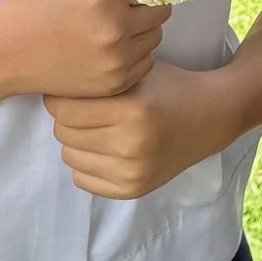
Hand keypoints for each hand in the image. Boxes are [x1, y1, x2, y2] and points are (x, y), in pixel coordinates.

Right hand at [0, 0, 169, 98]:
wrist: (7, 52)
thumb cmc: (34, 5)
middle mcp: (116, 25)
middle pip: (160, 10)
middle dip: (146, 5)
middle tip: (127, 5)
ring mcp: (118, 57)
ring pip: (155, 36)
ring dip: (143, 29)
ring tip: (117, 27)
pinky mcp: (116, 81)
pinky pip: (146, 61)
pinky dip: (136, 53)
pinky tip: (112, 47)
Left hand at [45, 60, 235, 198]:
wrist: (211, 116)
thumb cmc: (169, 86)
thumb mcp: (136, 70)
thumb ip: (99, 78)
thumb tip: (50, 86)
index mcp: (132, 109)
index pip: (65, 109)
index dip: (61, 97)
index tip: (69, 91)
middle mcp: (131, 144)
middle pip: (64, 132)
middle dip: (68, 118)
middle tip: (85, 109)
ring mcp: (133, 172)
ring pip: (70, 156)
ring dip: (76, 140)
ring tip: (96, 128)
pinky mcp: (133, 190)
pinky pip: (82, 179)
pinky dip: (87, 163)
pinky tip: (105, 148)